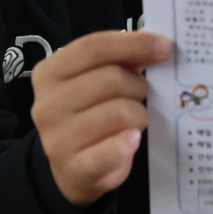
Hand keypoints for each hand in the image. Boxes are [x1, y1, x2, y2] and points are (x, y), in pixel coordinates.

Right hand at [31, 30, 172, 206]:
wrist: (72, 170)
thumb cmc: (90, 114)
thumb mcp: (96, 81)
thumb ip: (122, 59)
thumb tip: (156, 43)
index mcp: (50, 72)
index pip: (93, 47)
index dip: (132, 43)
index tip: (165, 47)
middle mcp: (47, 104)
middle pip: (111, 79)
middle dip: (138, 85)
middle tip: (142, 95)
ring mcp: (57, 138)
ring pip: (119, 113)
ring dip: (139, 116)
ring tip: (135, 121)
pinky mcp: (74, 169)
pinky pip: (112, 152)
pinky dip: (127, 144)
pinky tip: (133, 140)